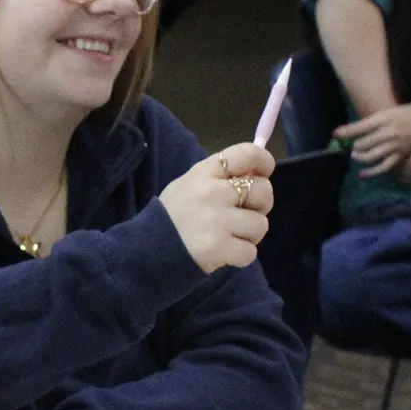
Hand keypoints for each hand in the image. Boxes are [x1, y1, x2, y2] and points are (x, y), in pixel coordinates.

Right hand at [157, 143, 274, 273]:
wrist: (147, 250)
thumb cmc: (173, 215)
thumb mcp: (189, 184)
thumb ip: (221, 178)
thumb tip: (257, 177)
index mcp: (204, 172)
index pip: (246, 154)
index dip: (263, 161)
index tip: (264, 173)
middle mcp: (213, 192)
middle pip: (263, 191)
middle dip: (260, 205)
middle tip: (243, 214)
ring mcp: (217, 221)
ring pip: (260, 224)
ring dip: (250, 235)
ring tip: (230, 237)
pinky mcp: (219, 247)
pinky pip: (251, 251)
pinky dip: (241, 255)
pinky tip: (225, 253)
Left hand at [334, 103, 410, 177]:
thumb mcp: (396, 110)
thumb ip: (378, 120)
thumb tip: (360, 128)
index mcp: (385, 117)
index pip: (359, 127)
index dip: (345, 132)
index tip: (335, 134)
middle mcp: (388, 131)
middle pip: (361, 143)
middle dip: (352, 146)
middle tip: (350, 146)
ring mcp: (395, 145)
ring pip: (368, 155)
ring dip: (359, 157)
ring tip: (356, 155)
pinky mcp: (401, 155)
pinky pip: (382, 167)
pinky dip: (370, 172)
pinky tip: (362, 174)